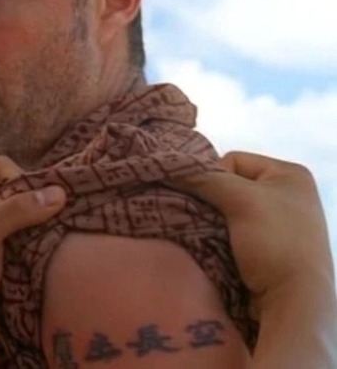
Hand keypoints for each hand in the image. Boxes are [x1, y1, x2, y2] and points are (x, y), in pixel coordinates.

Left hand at [0, 156, 65, 358]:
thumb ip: (15, 210)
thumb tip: (59, 192)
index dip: (18, 178)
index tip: (30, 202)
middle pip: (21, 193)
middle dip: (40, 204)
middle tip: (61, 216)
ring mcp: (0, 241)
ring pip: (35, 221)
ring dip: (49, 229)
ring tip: (65, 235)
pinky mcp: (17, 264)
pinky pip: (41, 245)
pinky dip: (51, 248)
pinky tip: (64, 251)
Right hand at [169, 151, 334, 311]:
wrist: (293, 300)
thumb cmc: (276, 241)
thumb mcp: (242, 200)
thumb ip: (205, 178)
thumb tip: (168, 167)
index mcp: (289, 175)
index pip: (233, 160)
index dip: (214, 177)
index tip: (210, 202)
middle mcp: (285, 194)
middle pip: (226, 186)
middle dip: (209, 201)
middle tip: (200, 217)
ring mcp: (276, 223)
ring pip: (224, 211)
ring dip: (210, 221)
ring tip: (205, 233)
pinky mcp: (264, 247)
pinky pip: (229, 232)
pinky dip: (217, 237)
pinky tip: (213, 246)